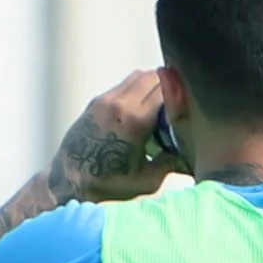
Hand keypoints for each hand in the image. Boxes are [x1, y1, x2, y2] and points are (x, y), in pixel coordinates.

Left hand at [52, 67, 184, 201]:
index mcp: (134, 121)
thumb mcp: (147, 180)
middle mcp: (118, 104)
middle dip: (171, 87)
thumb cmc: (106, 186)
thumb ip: (172, 162)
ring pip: (139, 76)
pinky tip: (142, 109)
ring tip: (162, 105)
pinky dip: (137, 89)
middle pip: (155, 77)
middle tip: (179, 105)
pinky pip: (124, 85)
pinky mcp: (95, 102)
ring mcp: (104, 101)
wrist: (66, 183)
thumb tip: (196, 155)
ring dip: (153, 85)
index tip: (192, 107)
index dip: (183, 96)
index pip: (169, 90)